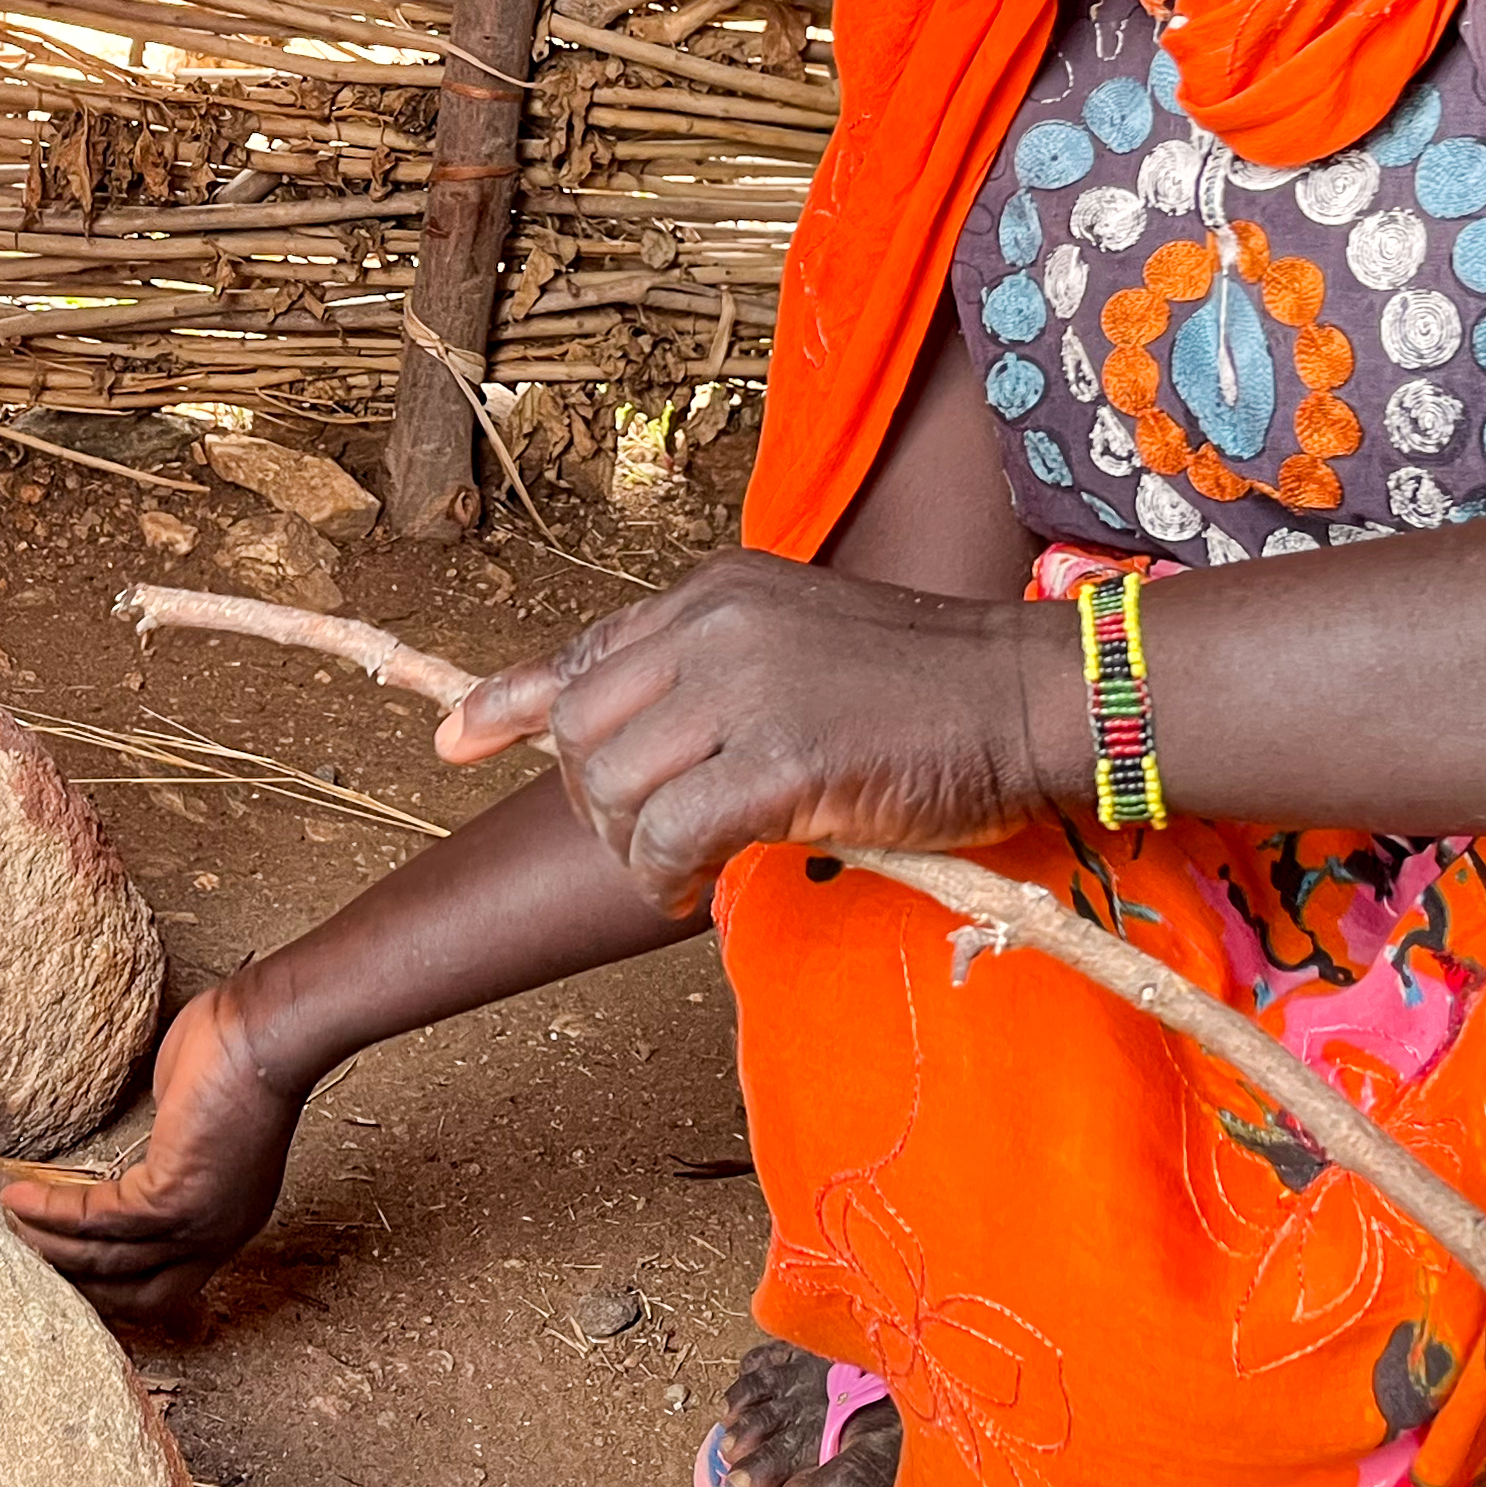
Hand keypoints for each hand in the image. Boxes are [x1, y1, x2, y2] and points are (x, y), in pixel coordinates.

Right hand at [0, 982, 305, 1336]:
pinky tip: (19, 1198)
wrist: (267, 1031)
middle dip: (73, 1279)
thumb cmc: (240, 1055)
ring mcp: (197, 1222)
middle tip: (25, 1252)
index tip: (65, 1265)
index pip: (163, 1281)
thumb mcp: (196, 1121)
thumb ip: (165, 1151)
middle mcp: (216, 1234)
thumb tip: (133, 1153)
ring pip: (106, 1258)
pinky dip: (52, 1212)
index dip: (110, 1283)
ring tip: (11, 1223)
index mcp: (225, 1217)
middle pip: (132, 1290)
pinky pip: (96, 1217)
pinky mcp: (172, 1197)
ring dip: (50, 1244)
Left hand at [436, 549, 1067, 917]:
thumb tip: (640, 748)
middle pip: (581, 728)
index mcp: (716, 592)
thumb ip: (719, 673)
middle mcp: (716, 624)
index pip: (585, 649)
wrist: (1031, 697)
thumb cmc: (931, 689)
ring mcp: (744, 687)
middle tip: (647, 848)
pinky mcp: (778, 760)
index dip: (509, 702)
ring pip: (610, 785)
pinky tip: (691, 894)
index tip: (454, 741)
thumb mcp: (802, 644)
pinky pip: (667, 835)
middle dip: (594, 803)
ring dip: (629, 848)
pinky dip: (663, 877)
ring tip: (678, 871)